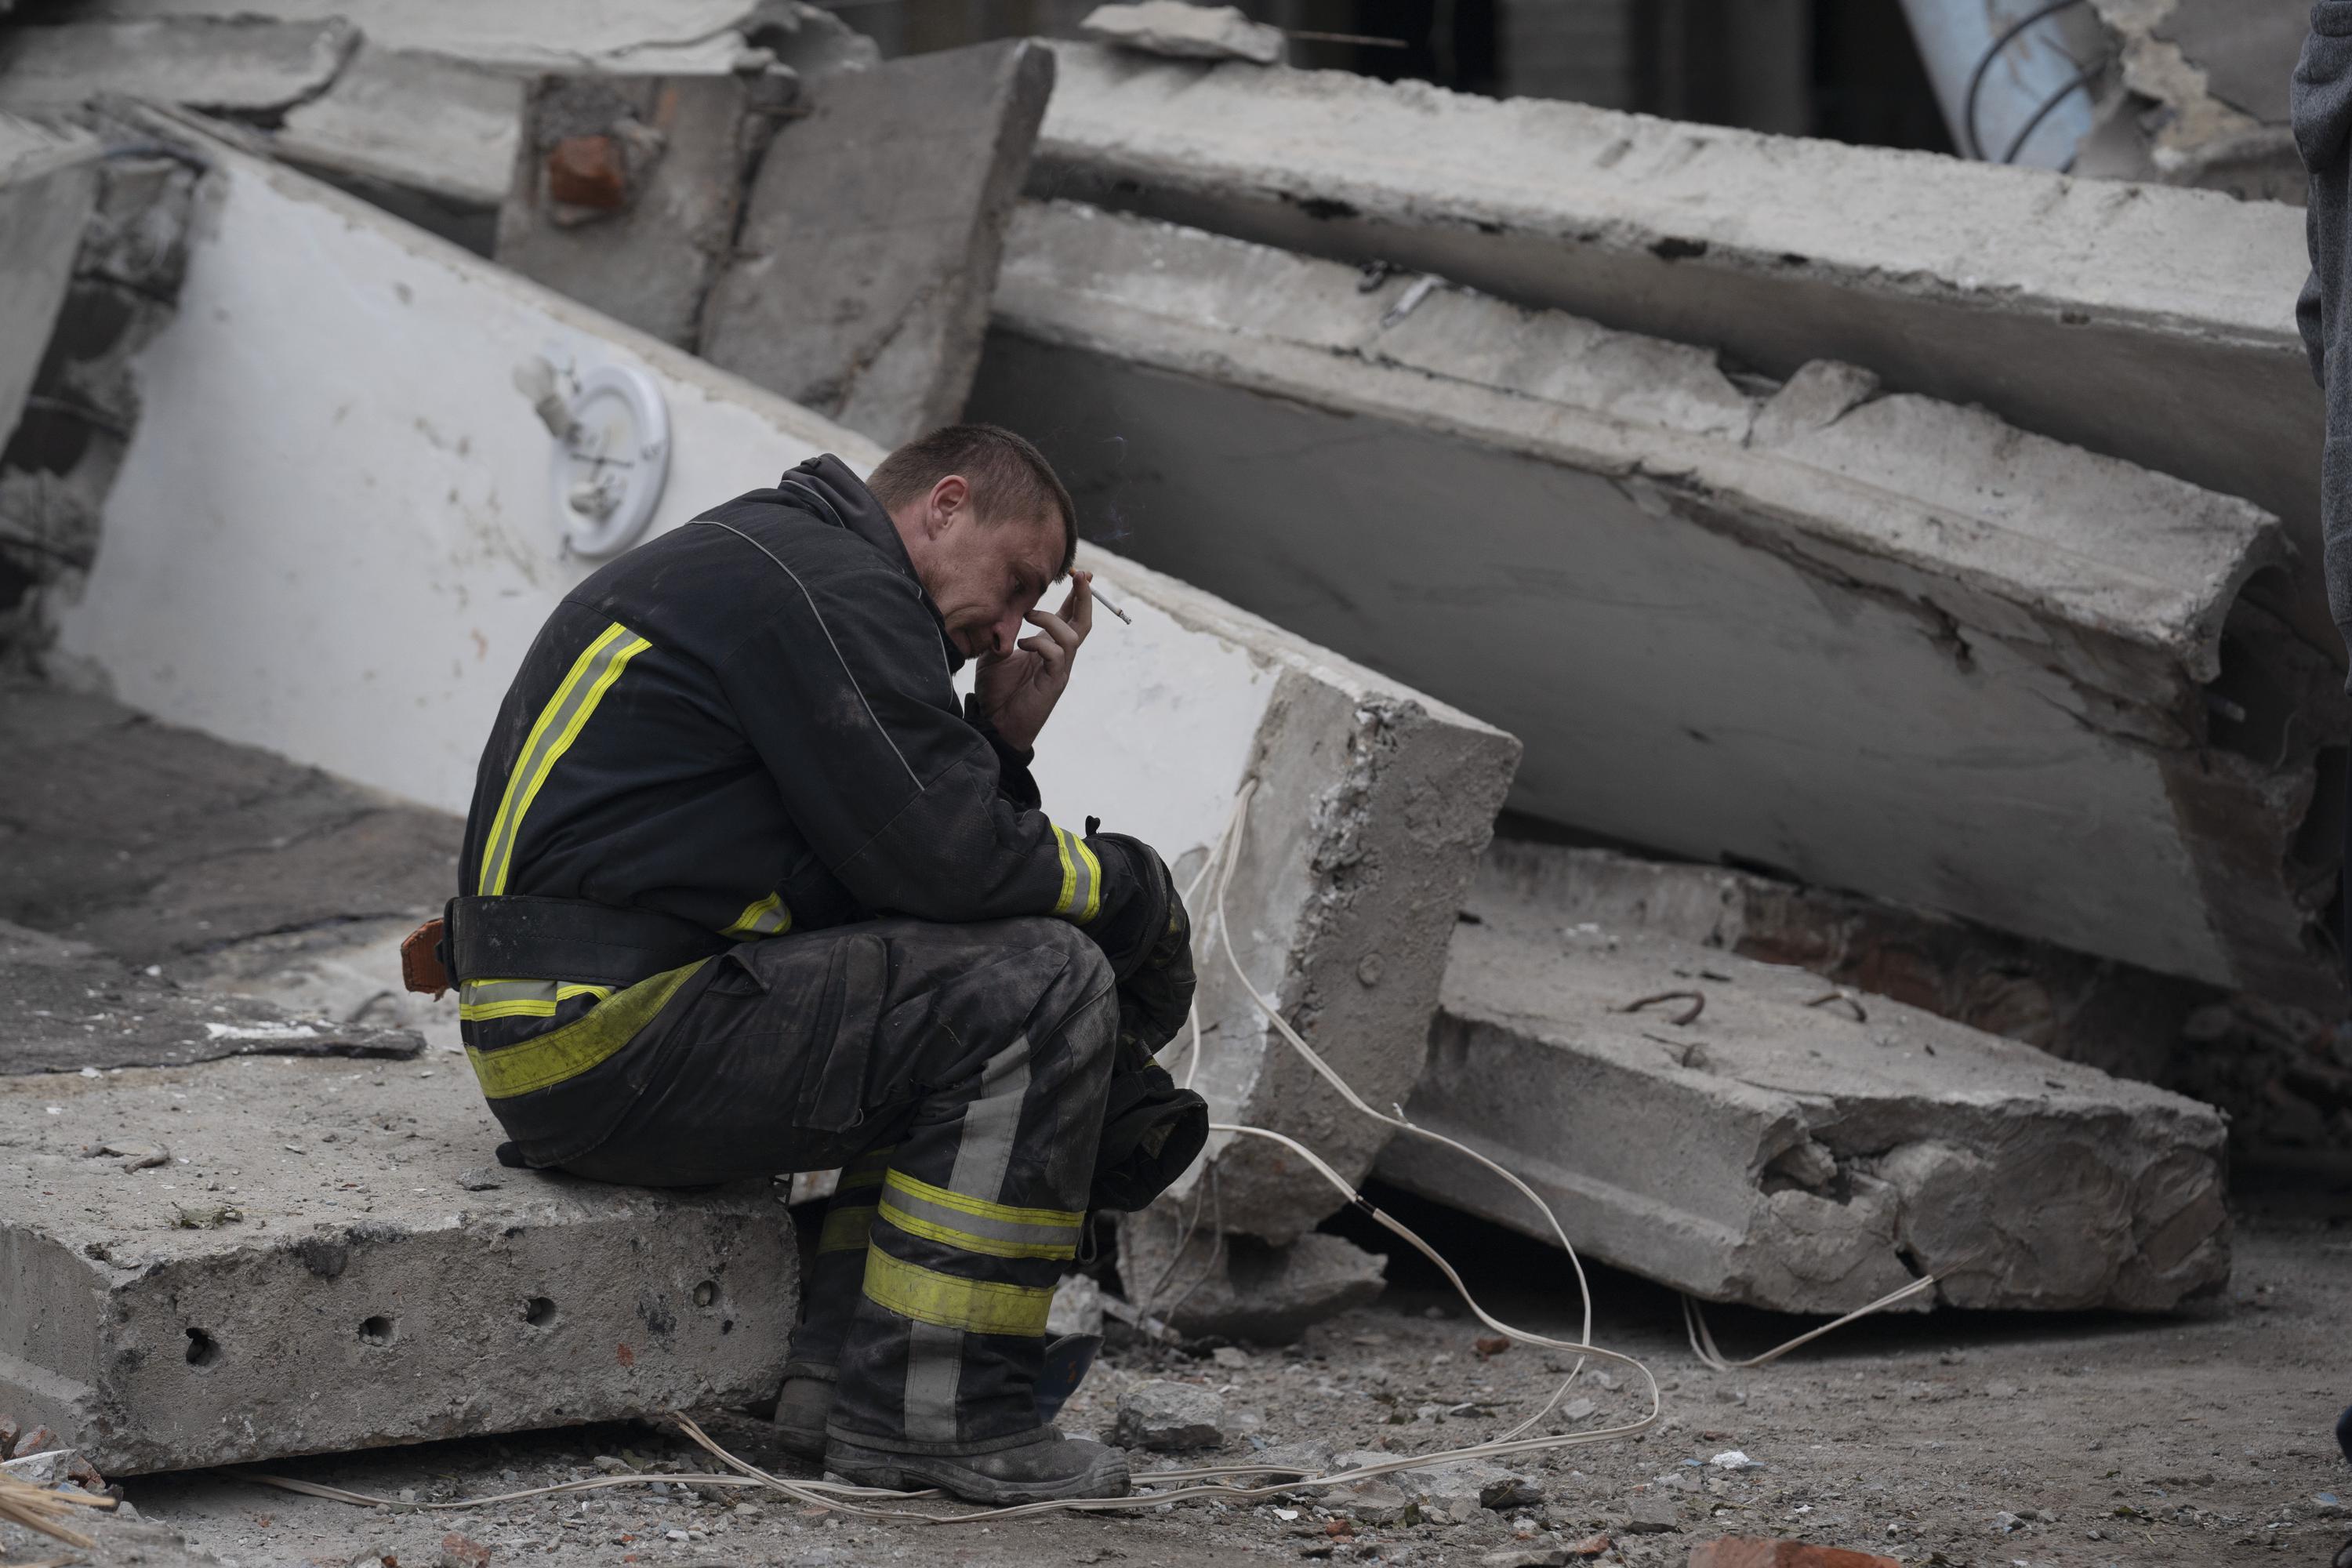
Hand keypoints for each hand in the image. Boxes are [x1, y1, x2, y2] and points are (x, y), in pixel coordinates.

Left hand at [975, 569, 1094, 751]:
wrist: (994, 724)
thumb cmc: (996, 691)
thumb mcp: (994, 652)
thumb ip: (1002, 631)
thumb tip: (999, 606)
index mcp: (1047, 646)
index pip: (1068, 616)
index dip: (1076, 595)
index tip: (1080, 573)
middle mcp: (1058, 656)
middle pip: (1083, 623)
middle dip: (1084, 598)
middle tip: (1082, 576)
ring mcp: (1059, 669)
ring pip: (1072, 636)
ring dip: (1050, 620)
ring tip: (1027, 615)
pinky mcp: (1054, 683)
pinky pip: (1057, 655)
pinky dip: (1040, 644)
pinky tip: (1021, 645)